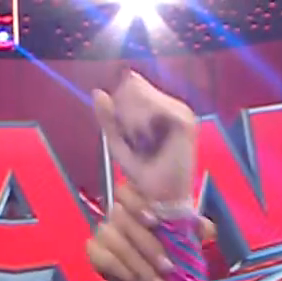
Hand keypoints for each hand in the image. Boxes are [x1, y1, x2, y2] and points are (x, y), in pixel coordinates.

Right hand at [87, 185, 216, 280]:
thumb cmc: (170, 253)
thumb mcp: (187, 240)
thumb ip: (195, 229)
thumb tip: (207, 227)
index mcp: (138, 202)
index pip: (126, 191)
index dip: (137, 203)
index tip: (154, 221)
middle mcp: (116, 212)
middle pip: (122, 219)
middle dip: (148, 246)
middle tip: (168, 268)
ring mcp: (103, 232)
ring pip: (115, 242)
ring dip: (139, 264)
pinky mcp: (95, 253)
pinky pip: (104, 259)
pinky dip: (123, 272)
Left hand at [92, 71, 197, 208]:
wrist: (160, 196)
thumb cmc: (142, 172)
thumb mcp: (118, 141)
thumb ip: (107, 117)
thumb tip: (97, 92)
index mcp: (160, 106)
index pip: (131, 84)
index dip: (120, 103)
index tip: (125, 131)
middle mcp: (173, 104)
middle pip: (134, 86)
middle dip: (125, 112)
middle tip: (135, 139)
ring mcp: (180, 110)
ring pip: (141, 95)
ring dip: (132, 119)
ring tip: (142, 142)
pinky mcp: (183, 120)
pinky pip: (151, 108)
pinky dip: (142, 124)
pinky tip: (146, 140)